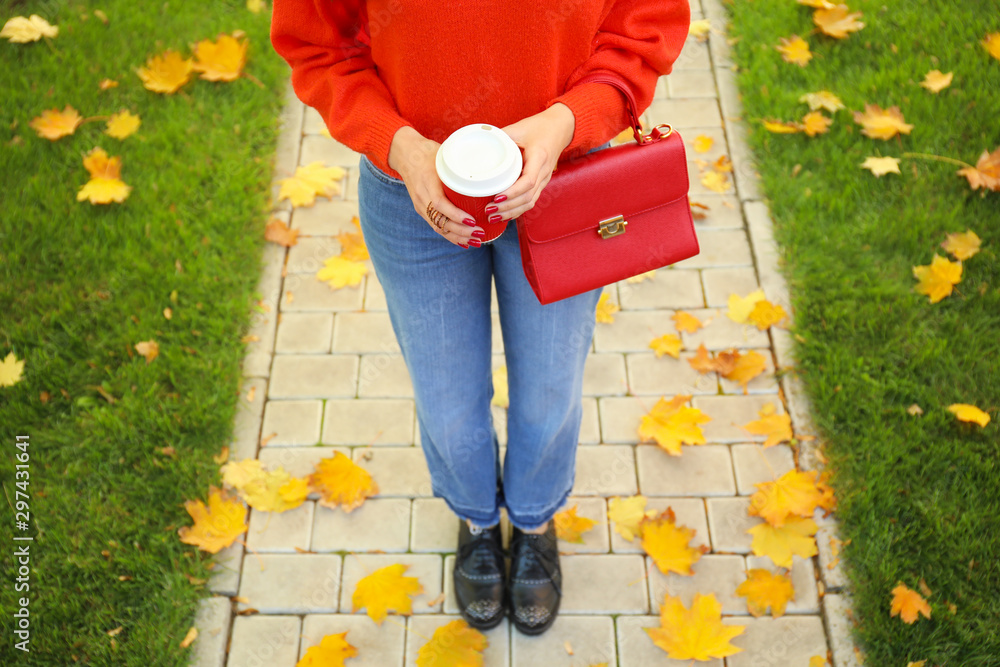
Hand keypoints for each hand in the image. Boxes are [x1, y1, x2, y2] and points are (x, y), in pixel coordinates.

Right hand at [387, 126, 482, 247]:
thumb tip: (487, 171)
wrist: (405, 154)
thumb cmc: (428, 153)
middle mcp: (421, 197)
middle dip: (461, 231)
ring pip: (438, 227)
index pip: (439, 204)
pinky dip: (450, 235)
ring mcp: (420, 205)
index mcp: (427, 182)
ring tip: (476, 241)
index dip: (456, 215)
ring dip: (457, 237)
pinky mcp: (422, 210)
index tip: (472, 220)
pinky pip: (436, 226)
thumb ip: (460, 165)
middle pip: (440, 221)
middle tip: (480, 233)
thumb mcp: (444, 155)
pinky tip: (463, 242)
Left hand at [493, 103, 575, 220]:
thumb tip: (479, 144)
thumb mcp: (518, 128)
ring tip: (493, 217)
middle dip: (508, 207)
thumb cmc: (539, 127)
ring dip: (512, 212)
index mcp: (539, 157)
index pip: (528, 181)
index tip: (496, 197)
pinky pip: (531, 200)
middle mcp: (544, 172)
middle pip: (528, 197)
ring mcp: (544, 179)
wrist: (560, 128)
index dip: (512, 192)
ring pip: (530, 202)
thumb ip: (501, 136)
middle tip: (488, 210)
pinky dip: (518, 210)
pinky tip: (505, 216)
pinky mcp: (541, 183)